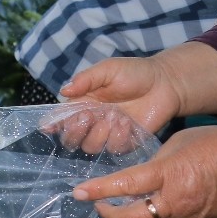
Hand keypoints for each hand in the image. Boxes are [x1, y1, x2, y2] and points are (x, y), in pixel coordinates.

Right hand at [57, 55, 182, 135]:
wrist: (166, 84)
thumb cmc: (135, 73)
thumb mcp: (108, 69)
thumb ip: (85, 79)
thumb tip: (63, 90)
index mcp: (82, 103)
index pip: (60, 118)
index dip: (52, 124)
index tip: (49, 127)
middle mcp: (92, 121)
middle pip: (71, 139)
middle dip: (75, 131)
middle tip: (88, 117)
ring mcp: (108, 133)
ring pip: (91, 146)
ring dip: (100, 133)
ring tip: (115, 116)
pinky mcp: (126, 142)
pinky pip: (114, 148)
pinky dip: (119, 137)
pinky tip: (128, 123)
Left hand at [74, 124, 216, 217]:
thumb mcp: (178, 144)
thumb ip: (154, 162)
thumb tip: (138, 174)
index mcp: (169, 174)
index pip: (125, 185)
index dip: (99, 191)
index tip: (78, 193)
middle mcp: (177, 200)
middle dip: (110, 215)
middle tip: (97, 204)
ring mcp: (189, 215)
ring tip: (116, 209)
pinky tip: (145, 211)